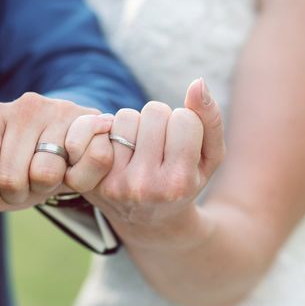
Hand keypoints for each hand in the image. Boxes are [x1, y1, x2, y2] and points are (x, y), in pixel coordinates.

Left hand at [0, 92, 114, 211]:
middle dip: (19, 194)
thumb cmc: (24, 167)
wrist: (74, 149)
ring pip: (44, 174)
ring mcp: (57, 110)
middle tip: (28, 181)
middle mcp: (22, 106)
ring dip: (48, 187)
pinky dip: (77, 180)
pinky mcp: (88, 120)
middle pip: (9, 179)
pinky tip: (74, 166)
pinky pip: (75, 168)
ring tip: (51, 172)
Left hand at [68, 79, 225, 249]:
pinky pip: (103, 127)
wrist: (149, 222)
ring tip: (141, 148)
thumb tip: (198, 83)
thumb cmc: (185, 182)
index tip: (183, 144)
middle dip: (161, 121)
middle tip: (161, 145)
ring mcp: (115, 182)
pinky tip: (121, 151)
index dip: (186, 124)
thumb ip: (211, 120)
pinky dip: (114, 132)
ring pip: (128, 116)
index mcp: (178, 182)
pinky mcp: (93, 178)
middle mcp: (144, 184)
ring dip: (137, 125)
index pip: (184, 118)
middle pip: (155, 112)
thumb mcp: (210, 159)